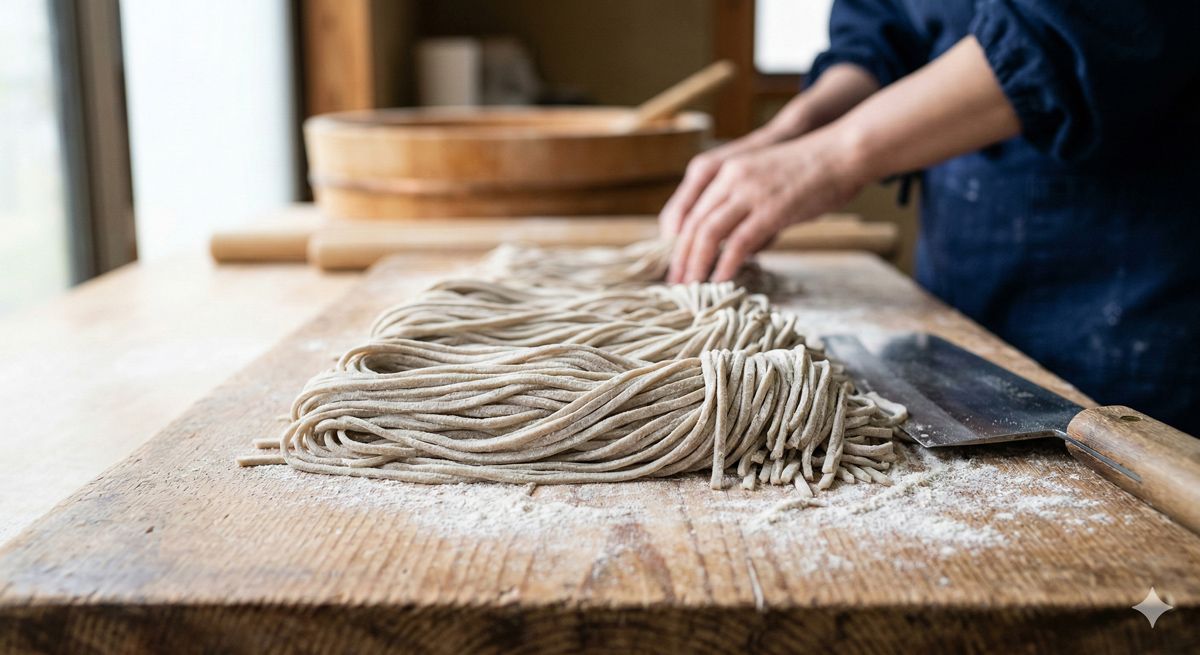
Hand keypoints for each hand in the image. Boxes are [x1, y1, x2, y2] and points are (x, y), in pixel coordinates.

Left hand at [666, 129, 865, 283]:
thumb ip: (746, 209)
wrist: (842, 152)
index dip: (674, 239)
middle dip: (680, 258)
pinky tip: (721, 281)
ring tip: (691, 287)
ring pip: (708, 234)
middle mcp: (731, 178)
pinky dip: (725, 265)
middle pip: (693, 223)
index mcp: (726, 170)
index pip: (687, 208)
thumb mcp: (765, 181)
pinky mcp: (770, 210)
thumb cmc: (811, 171)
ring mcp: (749, 193)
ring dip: (696, 264)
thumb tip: (740, 252)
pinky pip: (738, 243)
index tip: (673, 262)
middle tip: (675, 283)